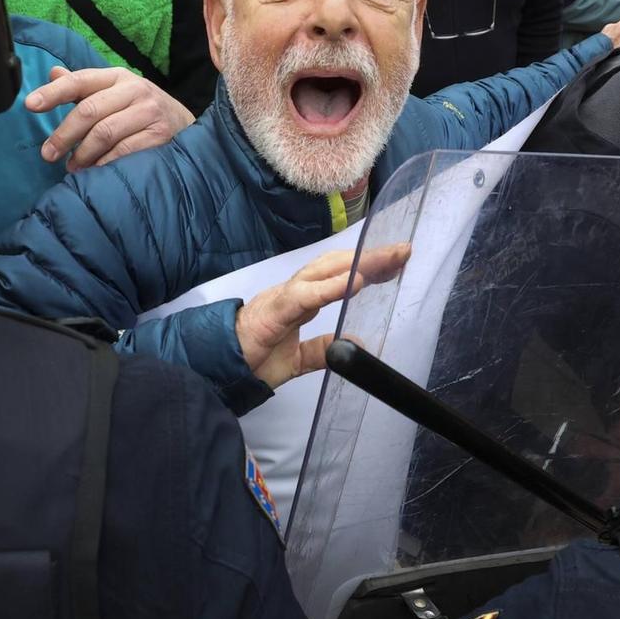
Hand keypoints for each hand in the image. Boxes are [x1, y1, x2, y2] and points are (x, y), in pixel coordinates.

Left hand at [28, 66, 196, 171]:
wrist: (184, 125)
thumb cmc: (139, 110)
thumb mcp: (113, 93)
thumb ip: (82, 87)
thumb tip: (52, 72)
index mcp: (117, 77)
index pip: (80, 80)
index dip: (53, 92)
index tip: (30, 105)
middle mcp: (135, 89)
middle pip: (89, 110)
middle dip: (64, 134)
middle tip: (47, 154)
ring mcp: (149, 112)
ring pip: (105, 133)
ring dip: (83, 154)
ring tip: (72, 167)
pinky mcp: (160, 135)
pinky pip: (124, 151)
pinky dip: (104, 163)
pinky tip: (95, 170)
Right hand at [235, 243, 410, 389]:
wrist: (216, 368)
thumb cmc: (251, 359)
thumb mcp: (298, 358)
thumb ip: (325, 349)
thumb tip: (359, 344)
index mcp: (300, 299)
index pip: (338, 274)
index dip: (368, 265)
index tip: (397, 261)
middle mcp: (294, 291)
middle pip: (336, 265)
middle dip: (370, 256)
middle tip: (403, 250)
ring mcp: (283, 297)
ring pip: (323, 271)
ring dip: (356, 264)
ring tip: (386, 259)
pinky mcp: (273, 312)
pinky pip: (304, 295)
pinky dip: (329, 287)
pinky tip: (352, 281)